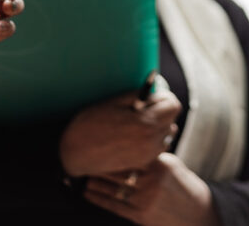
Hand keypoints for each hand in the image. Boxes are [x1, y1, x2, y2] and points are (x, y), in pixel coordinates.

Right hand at [59, 91, 180, 177]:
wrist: (75, 154)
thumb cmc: (90, 125)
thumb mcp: (114, 103)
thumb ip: (139, 94)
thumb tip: (156, 86)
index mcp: (146, 123)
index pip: (173, 106)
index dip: (164, 97)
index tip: (152, 95)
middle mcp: (151, 141)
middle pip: (172, 119)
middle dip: (162, 110)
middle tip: (143, 106)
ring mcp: (148, 154)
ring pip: (167, 134)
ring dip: (159, 125)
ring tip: (138, 121)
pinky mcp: (142, 163)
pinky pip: (158, 147)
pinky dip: (153, 138)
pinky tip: (135, 135)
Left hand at [84, 153, 220, 225]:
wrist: (197, 214)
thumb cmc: (182, 186)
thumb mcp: (172, 164)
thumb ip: (153, 154)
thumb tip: (133, 139)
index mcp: (160, 164)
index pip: (131, 153)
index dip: (113, 148)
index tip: (98, 142)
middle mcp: (151, 180)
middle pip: (119, 169)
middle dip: (100, 163)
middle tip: (83, 155)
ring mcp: (145, 198)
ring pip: (113, 187)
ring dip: (95, 181)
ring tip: (82, 173)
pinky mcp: (140, 215)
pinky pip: (114, 205)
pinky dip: (98, 198)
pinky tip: (88, 192)